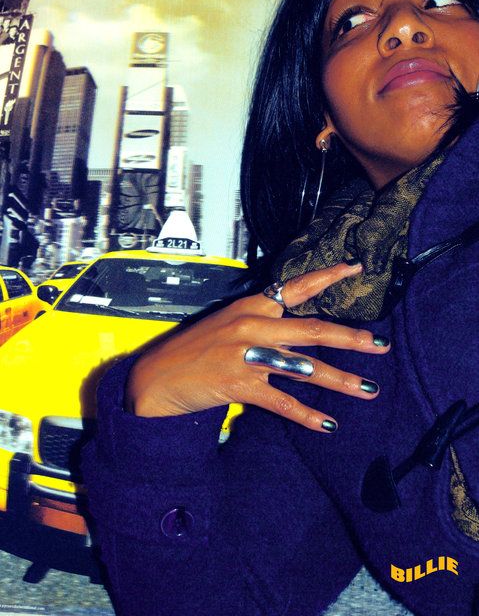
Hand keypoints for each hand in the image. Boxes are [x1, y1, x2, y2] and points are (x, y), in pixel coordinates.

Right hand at [125, 262, 388, 431]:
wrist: (156, 377)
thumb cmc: (192, 350)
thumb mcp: (227, 326)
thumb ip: (263, 326)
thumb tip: (299, 337)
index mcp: (251, 306)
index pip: (296, 286)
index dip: (328, 276)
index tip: (356, 267)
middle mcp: (253, 325)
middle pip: (313, 330)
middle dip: (352, 338)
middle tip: (381, 345)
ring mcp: (246, 355)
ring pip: (305, 368)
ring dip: (341, 381)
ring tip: (369, 390)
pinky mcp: (239, 385)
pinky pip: (282, 401)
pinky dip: (307, 415)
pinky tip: (328, 424)